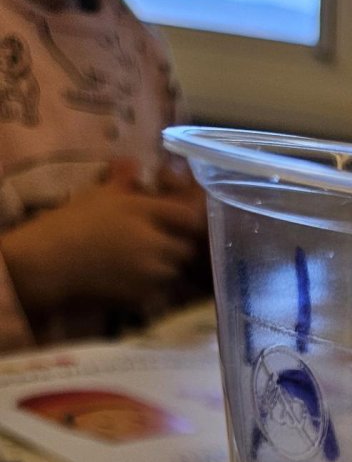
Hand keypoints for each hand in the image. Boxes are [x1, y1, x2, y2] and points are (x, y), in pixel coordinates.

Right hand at [1, 162, 206, 316]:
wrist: (51, 262)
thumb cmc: (70, 223)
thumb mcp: (97, 194)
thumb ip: (123, 180)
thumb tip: (134, 164)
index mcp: (144, 212)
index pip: (190, 216)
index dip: (189, 218)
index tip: (179, 219)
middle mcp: (155, 243)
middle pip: (186, 247)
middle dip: (176, 244)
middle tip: (158, 241)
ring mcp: (151, 273)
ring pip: (174, 271)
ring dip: (165, 265)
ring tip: (143, 260)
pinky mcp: (144, 296)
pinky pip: (161, 292)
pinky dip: (153, 286)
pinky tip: (132, 278)